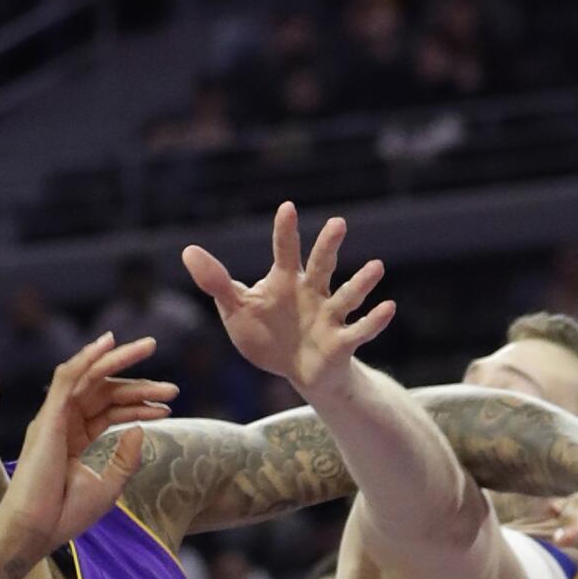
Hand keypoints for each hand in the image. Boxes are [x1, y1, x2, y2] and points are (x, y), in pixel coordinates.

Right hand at [0, 333, 177, 560]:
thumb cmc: (67, 513)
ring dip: (120, 361)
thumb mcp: (109, 485)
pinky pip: (67, 378)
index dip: (140, 405)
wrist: (36, 529)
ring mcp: (55, 418)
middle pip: (105, 392)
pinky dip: (87, 359)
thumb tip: (140, 428)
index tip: (168, 407)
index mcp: (77, 439)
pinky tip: (109, 343)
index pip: (111, 411)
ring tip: (150, 346)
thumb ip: (126, 457)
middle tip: (172, 389)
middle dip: (139, 386)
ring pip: (90, 377)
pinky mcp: (48, 417)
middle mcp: (65, 424)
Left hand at [182, 201, 394, 393]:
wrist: (296, 370)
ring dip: (361, 283)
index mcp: (286, 281)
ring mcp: (329, 316)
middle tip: (338, 223)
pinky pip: (360, 330)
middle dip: (328, 246)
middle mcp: (312, 293)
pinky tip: (389, 307)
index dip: (286, 231)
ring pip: (347, 296)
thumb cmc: (267, 334)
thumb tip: (188, 250)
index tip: (287, 208)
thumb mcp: (236, 309)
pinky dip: (375, 320)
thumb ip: (216, 282)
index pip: (285, 251)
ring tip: (376, 267)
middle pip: (322, 265)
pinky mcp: (341, 342)